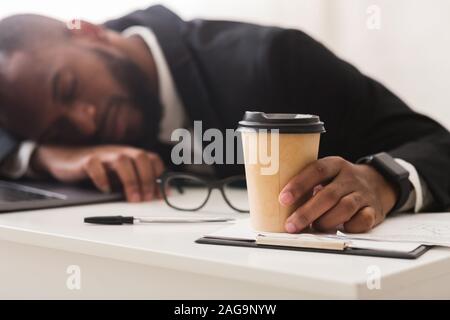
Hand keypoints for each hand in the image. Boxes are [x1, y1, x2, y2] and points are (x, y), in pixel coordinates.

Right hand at [31, 145, 164, 201]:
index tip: (161, 193)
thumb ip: (136, 181)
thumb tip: (154, 196)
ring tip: (133, 199)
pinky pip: (95, 165)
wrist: (65, 159)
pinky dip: (102, 178)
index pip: (152, 158)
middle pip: (140, 157)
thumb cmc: (97, 169)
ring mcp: (103, 154)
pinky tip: (106, 190)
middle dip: (147, 179)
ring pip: (122, 160)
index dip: (159, 175)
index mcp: (130, 154)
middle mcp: (119, 151)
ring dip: (131, 181)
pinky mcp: (86, 160)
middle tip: (146, 199)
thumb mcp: (120, 175)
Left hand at [278, 156, 397, 232]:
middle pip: (328, 194)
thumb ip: (308, 185)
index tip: (283, 199)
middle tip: (291, 225)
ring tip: (313, 228)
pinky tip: (340, 229)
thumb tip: (276, 204)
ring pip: (345, 208)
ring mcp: (363, 194)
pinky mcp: (373, 210)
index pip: (316, 170)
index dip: (299, 184)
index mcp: (335, 165)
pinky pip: (363, 220)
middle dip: (307, 212)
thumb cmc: (340, 182)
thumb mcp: (326, 175)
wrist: (378, 183)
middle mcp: (350, 178)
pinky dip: (350, 227)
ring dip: (326, 221)